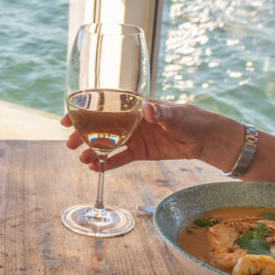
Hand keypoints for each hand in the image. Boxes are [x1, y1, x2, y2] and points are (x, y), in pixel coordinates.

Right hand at [61, 101, 240, 171]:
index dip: (84, 111)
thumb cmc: (191, 119)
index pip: (104, 106)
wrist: (206, 139)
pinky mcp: (140, 152)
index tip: (68, 118)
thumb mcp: (176, 115)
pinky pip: (120, 158)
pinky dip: (107, 163)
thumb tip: (147, 109)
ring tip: (82, 159)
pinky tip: (95, 168)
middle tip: (69, 143)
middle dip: (83, 134)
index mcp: (135, 106)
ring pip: (107, 143)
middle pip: (100, 126)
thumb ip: (160, 112)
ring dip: (93, 151)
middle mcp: (130, 120)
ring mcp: (133, 136)